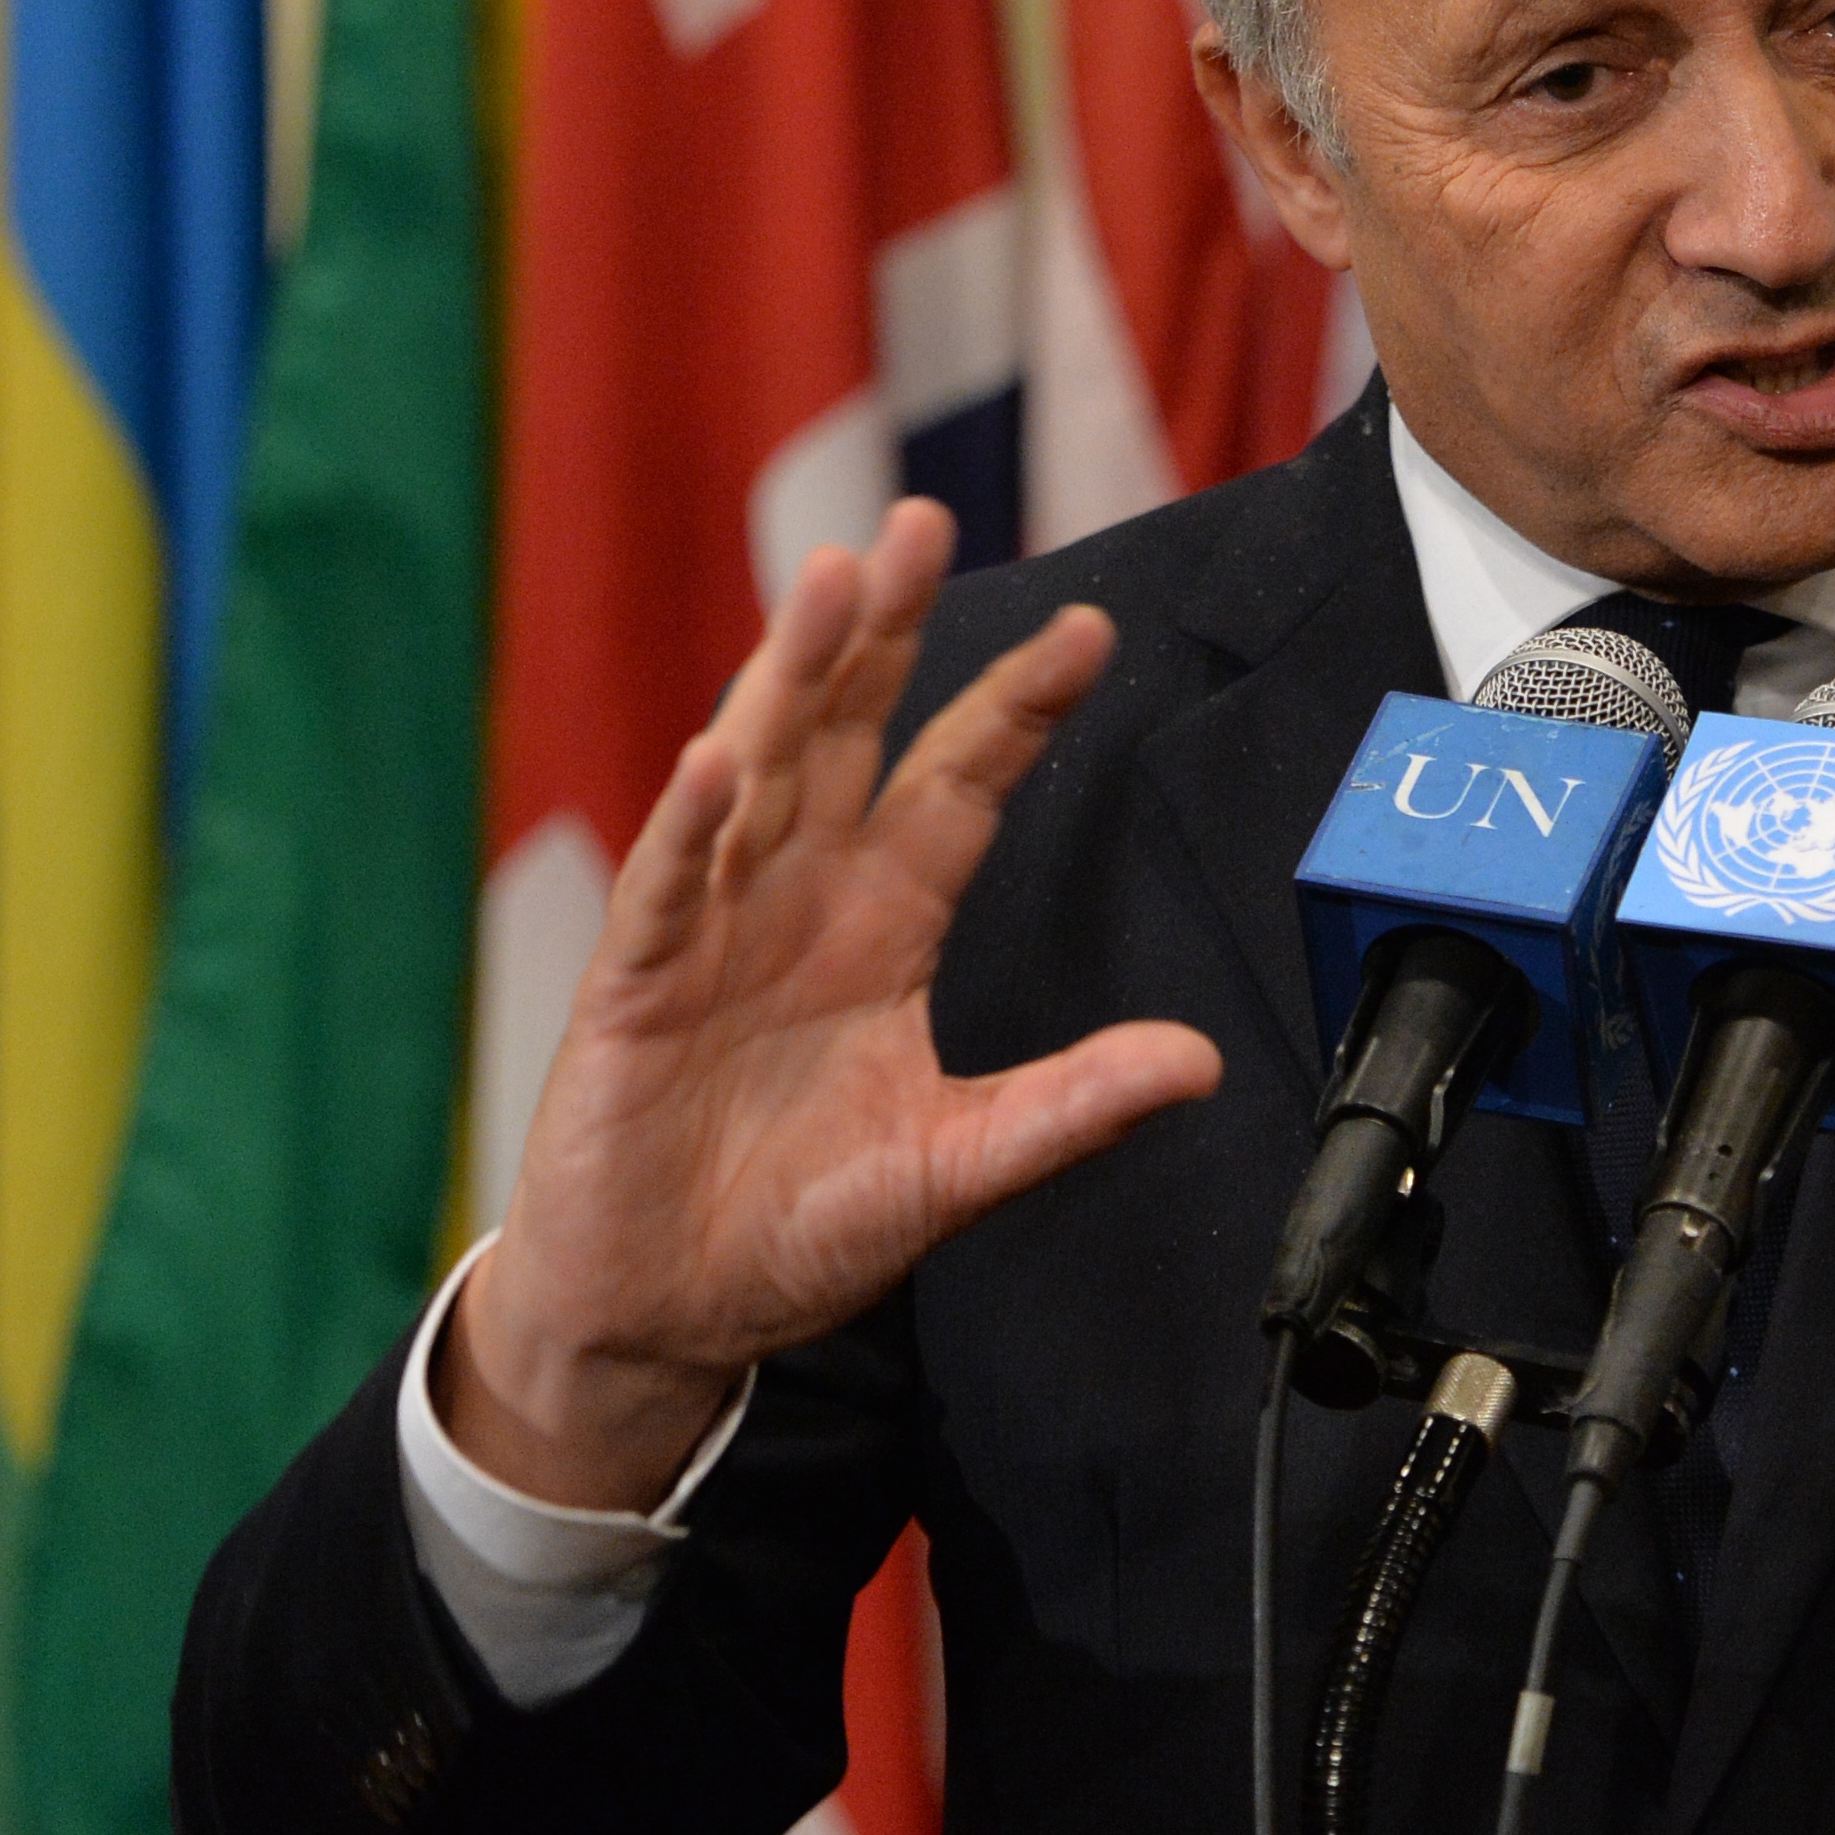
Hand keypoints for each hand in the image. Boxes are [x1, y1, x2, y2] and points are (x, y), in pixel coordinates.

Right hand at [441, 499, 1221, 1507]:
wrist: (666, 1314)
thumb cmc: (794, 1229)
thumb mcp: (957, 1167)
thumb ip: (1066, 1108)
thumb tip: (1198, 1063)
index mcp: (884, 922)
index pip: (961, 784)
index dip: (1017, 709)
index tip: (1088, 631)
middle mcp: (801, 898)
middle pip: (852, 736)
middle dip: (887, 631)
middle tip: (923, 521)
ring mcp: (713, 930)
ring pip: (758, 774)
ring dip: (791, 678)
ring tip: (829, 581)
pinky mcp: (637, 988)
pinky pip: (670, 890)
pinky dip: (693, 825)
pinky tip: (719, 759)